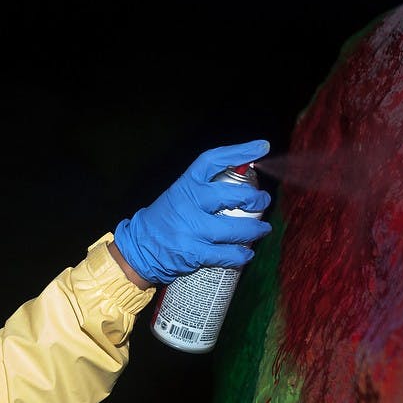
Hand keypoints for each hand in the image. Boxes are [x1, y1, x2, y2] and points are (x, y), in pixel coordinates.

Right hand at [113, 140, 272, 284]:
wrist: (140, 248)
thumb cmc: (165, 219)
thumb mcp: (179, 194)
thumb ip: (204, 188)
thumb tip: (240, 179)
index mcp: (186, 184)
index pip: (213, 160)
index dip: (239, 152)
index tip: (261, 147)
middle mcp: (189, 203)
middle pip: (232, 195)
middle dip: (255, 198)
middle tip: (263, 201)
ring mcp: (191, 229)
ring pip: (235, 229)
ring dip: (255, 230)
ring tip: (262, 230)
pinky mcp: (194, 253)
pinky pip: (227, 254)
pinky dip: (241, 254)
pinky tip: (246, 253)